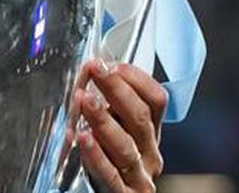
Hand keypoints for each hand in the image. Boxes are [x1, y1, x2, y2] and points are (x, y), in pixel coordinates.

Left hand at [74, 60, 168, 192]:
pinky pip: (110, 175)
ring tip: (84, 100)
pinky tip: (83, 139)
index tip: (108, 63)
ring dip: (103, 119)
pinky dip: (96, 155)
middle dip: (116, 89)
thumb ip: (106, 105)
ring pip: (126, 145)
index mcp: (150, 131)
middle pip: (140, 117)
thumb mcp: (114, 129)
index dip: (134, 78)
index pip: (156, 99)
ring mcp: (140, 176)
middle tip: (94, 70)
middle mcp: (149, 152)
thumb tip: (90, 69)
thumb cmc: (109, 159)